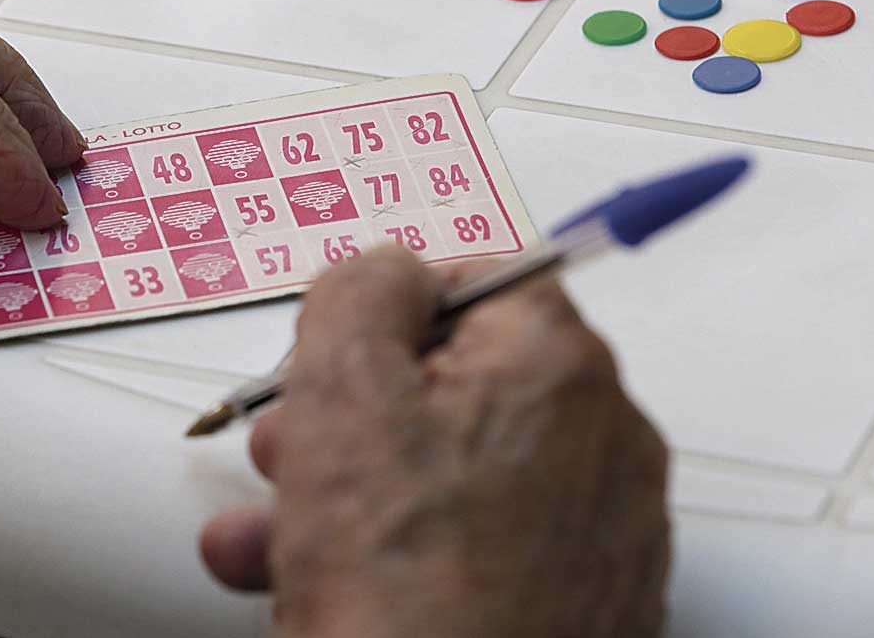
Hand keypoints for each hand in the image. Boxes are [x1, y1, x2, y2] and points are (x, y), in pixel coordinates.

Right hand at [198, 249, 670, 637]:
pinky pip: (484, 549)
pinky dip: (408, 554)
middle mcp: (604, 442)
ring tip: (269, 537)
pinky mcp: (585, 608)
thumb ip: (360, 292)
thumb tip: (384, 270)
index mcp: (560, 366)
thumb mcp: (341, 393)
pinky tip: (325, 587)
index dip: (386, 310)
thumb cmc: (409, 597)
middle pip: (460, 384)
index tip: (334, 351)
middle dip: (349, 412)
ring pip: (456, 475)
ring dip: (350, 491)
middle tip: (290, 449)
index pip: (478, 278)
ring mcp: (600, 535)